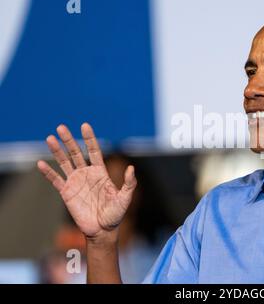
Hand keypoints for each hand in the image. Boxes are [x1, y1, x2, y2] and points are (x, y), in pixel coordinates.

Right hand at [37, 123, 136, 238]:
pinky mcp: (67, 193)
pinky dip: (48, 172)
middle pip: (76, 153)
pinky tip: (40, 164)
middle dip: (69, 140)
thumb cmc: (115, 214)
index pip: (93, 151)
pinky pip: (56, 180)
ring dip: (57, 151)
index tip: (84, 125)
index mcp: (100, 172)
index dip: (89, 138)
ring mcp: (75, 182)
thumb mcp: (125, 198)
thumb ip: (129, 183)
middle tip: (61, 127)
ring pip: (64, 163)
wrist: (103, 230)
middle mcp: (87, 174)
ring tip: (50, 138)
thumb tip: (131, 168)